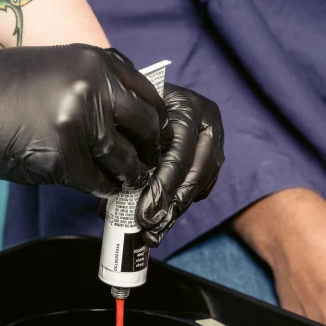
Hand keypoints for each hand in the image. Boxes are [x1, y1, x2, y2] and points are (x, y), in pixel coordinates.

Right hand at [0, 41, 172, 195]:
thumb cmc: (3, 86)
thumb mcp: (61, 67)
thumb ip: (98, 86)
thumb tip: (131, 118)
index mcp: (98, 61)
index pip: (149, 97)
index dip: (155, 123)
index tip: (153, 139)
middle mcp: (94, 87)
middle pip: (145, 129)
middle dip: (148, 152)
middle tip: (145, 165)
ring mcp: (80, 122)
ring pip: (123, 160)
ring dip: (128, 175)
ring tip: (126, 181)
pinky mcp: (62, 156)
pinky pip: (95, 181)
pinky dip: (101, 188)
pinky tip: (100, 189)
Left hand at [135, 83, 224, 246]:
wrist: (153, 94)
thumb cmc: (135, 109)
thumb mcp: (129, 123)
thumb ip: (127, 154)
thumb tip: (110, 206)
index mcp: (185, 107)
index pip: (177, 156)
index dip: (160, 189)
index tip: (144, 216)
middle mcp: (206, 121)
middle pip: (193, 172)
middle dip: (170, 206)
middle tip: (150, 229)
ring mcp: (214, 138)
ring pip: (200, 181)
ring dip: (176, 210)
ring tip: (156, 231)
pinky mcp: (216, 154)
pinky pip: (204, 185)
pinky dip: (184, 201)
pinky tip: (167, 216)